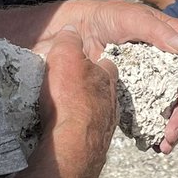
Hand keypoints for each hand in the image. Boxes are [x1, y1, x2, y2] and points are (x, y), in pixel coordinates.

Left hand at [36, 0, 177, 152]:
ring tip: (164, 145)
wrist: (77, 30)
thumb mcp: (132, 18)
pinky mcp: (136, 91)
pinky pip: (148, 111)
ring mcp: (151, 78)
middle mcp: (166, 62)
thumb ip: (157, 31)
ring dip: (171, 127)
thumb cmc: (107, 17)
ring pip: (169, 106)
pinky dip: (153, 129)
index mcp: (171, 42)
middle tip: (172, 133)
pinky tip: (153, 144)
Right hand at [38, 26, 118, 177]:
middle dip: (92, 90)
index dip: (95, 63)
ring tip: (69, 114)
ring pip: (99, 114)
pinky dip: (82, 133)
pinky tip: (68, 134)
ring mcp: (106, 126)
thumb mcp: (65, 57)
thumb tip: (72, 30)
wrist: (72, 146)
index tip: (84, 64)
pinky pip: (90, 135)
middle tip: (74, 91)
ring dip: (88, 113)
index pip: (107, 64)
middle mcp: (112, 102)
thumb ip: (69, 41)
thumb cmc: (70, 98)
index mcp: (107, 78)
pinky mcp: (95, 147)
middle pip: (104, 91)